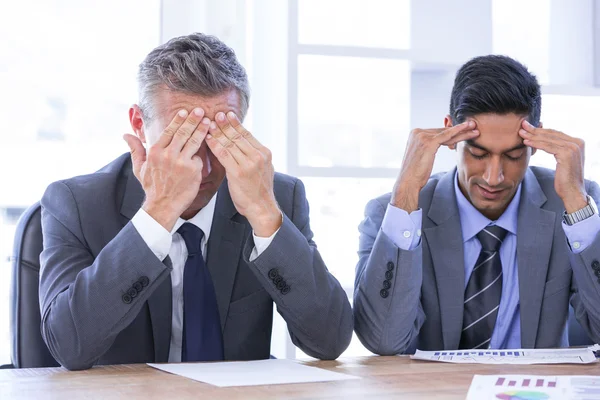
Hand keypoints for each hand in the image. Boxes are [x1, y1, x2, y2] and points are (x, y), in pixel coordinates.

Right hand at [123, 108, 210, 230]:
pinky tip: (209, 145)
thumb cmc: (152, 187)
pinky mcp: (193, 171)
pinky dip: (202, 154)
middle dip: (193, 120)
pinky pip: (199, 158)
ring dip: (202, 130)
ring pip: (194, 142)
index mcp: (155, 151)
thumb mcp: (140, 167)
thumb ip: (135, 149)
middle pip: (183, 133)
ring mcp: (181, 162)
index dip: (178, 120)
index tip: (185, 112)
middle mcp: (168, 155)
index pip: (169, 131)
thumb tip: (125, 135)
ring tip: (208, 122)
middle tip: (200, 111)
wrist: (162, 205)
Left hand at [206, 112, 280, 236]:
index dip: (236, 124)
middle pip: (238, 136)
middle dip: (225, 124)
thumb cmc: (259, 190)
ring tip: (208, 124)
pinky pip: (224, 155)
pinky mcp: (238, 173)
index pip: (247, 134)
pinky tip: (208, 139)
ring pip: (230, 144)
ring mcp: (248, 164)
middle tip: (216, 114)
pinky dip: (215, 145)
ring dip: (218, 132)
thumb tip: (244, 144)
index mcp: (264, 153)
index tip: (227, 114)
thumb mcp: (262, 168)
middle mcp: (257, 156)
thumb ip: (254, 156)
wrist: (262, 207)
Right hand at [392, 121, 478, 210]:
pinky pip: (446, 135)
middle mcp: (417, 132)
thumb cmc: (415, 173)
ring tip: (474, 128)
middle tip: (472, 126)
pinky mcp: (428, 142)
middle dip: (459, 130)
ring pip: (446, 133)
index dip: (451, 133)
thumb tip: (437, 146)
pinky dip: (458, 131)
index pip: (437, 132)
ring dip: (462, 131)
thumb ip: (428, 147)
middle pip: (442, 131)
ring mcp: (422, 136)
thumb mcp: (422, 156)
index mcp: (414, 134)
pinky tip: (467, 129)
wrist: (408, 182)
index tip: (463, 132)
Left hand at [519, 121, 586, 212]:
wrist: (572, 192)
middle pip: (551, 134)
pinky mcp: (567, 154)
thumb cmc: (565, 179)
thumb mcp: (562, 160)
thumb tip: (545, 140)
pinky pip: (547, 147)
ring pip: (548, 139)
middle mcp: (577, 143)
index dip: (541, 129)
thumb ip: (558, 149)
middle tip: (522, 125)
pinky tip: (526, 142)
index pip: (555, 133)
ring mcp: (573, 147)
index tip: (528, 126)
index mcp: (578, 142)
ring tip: (521, 133)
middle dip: (535, 130)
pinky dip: (536, 144)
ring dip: (533, 136)